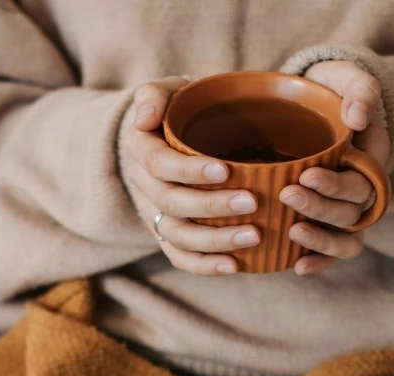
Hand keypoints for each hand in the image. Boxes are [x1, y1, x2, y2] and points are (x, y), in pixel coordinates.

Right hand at [124, 77, 260, 275]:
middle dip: (211, 206)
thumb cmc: (179, 110)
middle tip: (251, 202)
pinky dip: (205, 266)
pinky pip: (181, 257)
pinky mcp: (169, 235)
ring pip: (177, 235)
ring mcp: (156, 214)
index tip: (224, 170)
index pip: (159, 163)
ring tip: (253, 236)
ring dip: (214, 240)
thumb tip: (144, 117)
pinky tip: (235, 265)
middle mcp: (145, 185)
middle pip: (171, 203)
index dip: (189, 170)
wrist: (171, 136)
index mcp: (141, 149)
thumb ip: (154, 95)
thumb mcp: (167, 91)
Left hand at [286, 61, 389, 274]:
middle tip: (287, 194)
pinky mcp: (326, 223)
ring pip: (347, 239)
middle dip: (320, 208)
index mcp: (372, 160)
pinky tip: (297, 267)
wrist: (311, 106)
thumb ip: (359, 89)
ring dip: (322, 241)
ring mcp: (345, 210)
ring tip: (292, 232)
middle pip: (352, 212)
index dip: (336, 185)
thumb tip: (359, 117)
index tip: (306, 174)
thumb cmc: (329, 90)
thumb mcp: (345, 78)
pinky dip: (318, 262)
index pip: (362, 182)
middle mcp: (362, 190)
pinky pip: (332, 253)